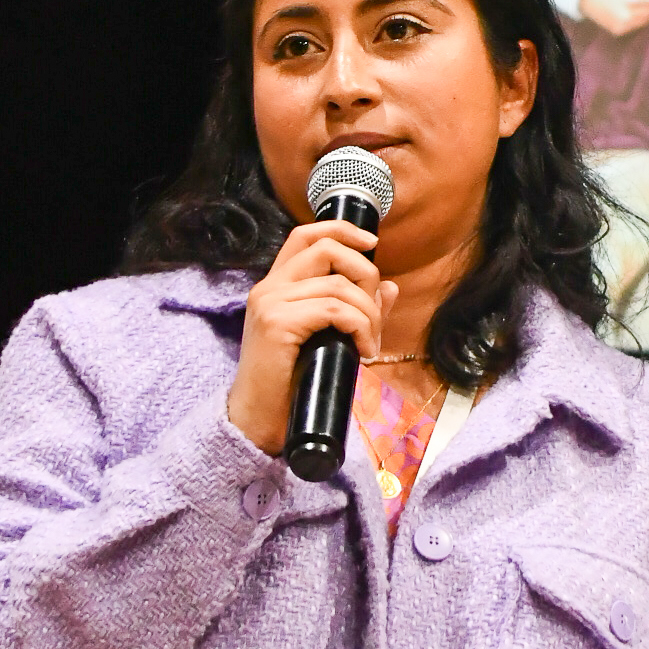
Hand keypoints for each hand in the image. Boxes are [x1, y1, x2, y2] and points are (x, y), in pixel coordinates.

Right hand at [226, 220, 397, 455]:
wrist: (259, 419)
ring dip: (368, 313)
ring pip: (337, 284)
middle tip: (375, 310)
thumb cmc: (292, 382)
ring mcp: (270, 303)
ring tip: (370, 342)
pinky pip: (334, 310)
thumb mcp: (329, 338)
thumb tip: (390, 287)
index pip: (305, 235)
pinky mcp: (277, 324)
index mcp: (276, 285)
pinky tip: (363, 350)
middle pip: (326, 249)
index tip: (372, 242)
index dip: (341, 230)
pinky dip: (359, 327)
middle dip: (365, 273)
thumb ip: (355, 309)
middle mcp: (269, 287)